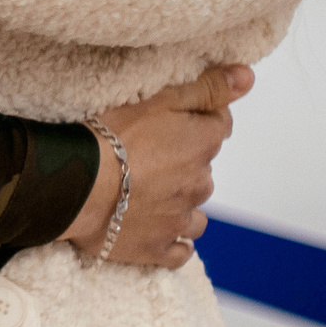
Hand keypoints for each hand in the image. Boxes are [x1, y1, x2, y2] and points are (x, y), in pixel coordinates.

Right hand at [62, 64, 254, 269]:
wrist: (76, 185)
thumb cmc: (111, 135)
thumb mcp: (160, 97)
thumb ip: (208, 88)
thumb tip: (249, 76)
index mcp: (202, 145)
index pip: (218, 126)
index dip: (196, 120)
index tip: (170, 119)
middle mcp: (200, 184)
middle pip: (203, 170)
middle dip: (184, 163)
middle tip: (146, 154)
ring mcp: (180, 219)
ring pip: (194, 213)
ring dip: (180, 204)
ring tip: (147, 194)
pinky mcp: (158, 248)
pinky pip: (179, 250)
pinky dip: (172, 241)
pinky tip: (155, 229)